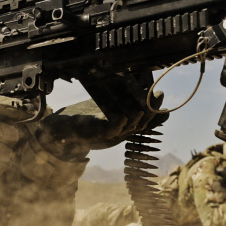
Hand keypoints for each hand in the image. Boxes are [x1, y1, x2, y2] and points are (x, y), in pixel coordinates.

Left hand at [37, 97, 166, 159]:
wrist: (60, 129)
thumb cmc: (83, 118)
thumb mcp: (106, 109)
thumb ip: (120, 102)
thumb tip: (136, 89)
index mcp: (122, 129)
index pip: (144, 122)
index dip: (155, 114)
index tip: (164, 100)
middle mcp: (118, 134)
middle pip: (140, 123)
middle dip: (152, 111)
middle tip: (160, 96)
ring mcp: (108, 136)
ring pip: (129, 127)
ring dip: (139, 116)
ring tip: (147, 104)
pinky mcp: (96, 134)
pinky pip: (111, 129)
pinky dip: (119, 122)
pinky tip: (126, 115)